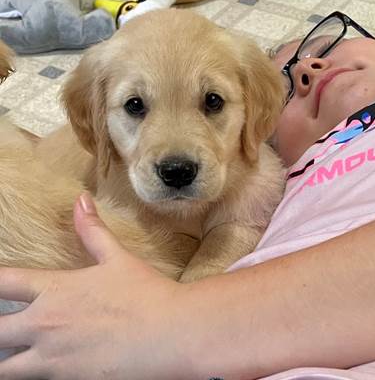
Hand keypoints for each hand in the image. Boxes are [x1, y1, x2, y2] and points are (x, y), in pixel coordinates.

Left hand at [0, 194, 184, 379]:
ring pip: (3, 369)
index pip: (3, 283)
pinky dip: (29, 374)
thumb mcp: (117, 258)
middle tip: (1, 324)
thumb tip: (81, 200)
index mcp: (55, 290)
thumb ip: (92, 230)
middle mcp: (45, 325)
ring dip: (4, 358)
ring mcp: (52, 358)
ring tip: (10, 352)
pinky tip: (36, 367)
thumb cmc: (145, 293)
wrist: (171, 333)